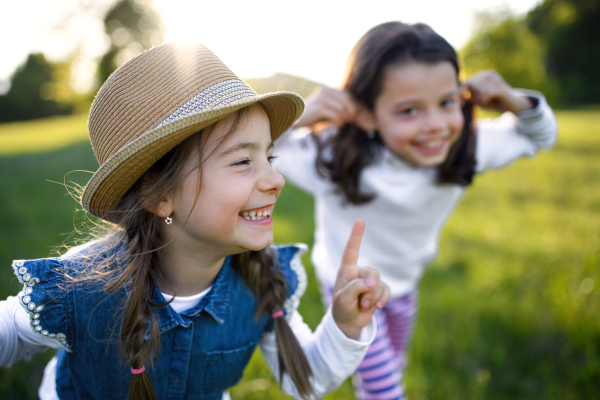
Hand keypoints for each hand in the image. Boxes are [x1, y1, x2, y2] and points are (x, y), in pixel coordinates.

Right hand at [294, 86, 357, 128]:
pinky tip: (337, 126)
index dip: (355, 107)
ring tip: (342, 124)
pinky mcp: (319, 107)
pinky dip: (339, 122)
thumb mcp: (325, 108)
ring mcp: (322, 98)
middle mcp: (326, 91)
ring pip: (342, 108)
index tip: (358, 117)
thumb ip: (337, 107)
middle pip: (347, 100)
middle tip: (352, 121)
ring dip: (345, 118)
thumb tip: (354, 114)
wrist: (293, 116)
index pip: (347, 96)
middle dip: (353, 112)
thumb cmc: (311, 115)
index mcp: (328, 90)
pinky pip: (336, 115)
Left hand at [332, 220, 389, 339]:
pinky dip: (382, 299)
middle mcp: (358, 272)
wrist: (348, 323)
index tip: (360, 221)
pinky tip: (376, 307)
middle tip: (360, 303)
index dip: (356, 235)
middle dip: (369, 291)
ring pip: (380, 283)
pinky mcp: (378, 289)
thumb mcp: (343, 300)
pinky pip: (387, 290)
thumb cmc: (341, 309)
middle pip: (372, 273)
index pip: (351, 250)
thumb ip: (355, 288)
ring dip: (374, 297)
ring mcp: (369, 281)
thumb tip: (373, 282)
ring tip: (363, 306)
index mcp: (346, 270)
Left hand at [463, 70, 533, 113]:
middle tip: (483, 102)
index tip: (460, 102)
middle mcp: (488, 74)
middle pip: (471, 86)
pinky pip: (485, 95)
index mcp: (482, 75)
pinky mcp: (500, 86)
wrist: (512, 105)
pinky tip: (492, 102)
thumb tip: (456, 94)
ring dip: (480, 101)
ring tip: (489, 101)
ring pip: (478, 91)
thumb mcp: (478, 99)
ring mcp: (495, 79)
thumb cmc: (493, 102)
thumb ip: (468, 96)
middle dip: (474, 97)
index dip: (462, 92)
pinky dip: (485, 102)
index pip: (467, 82)